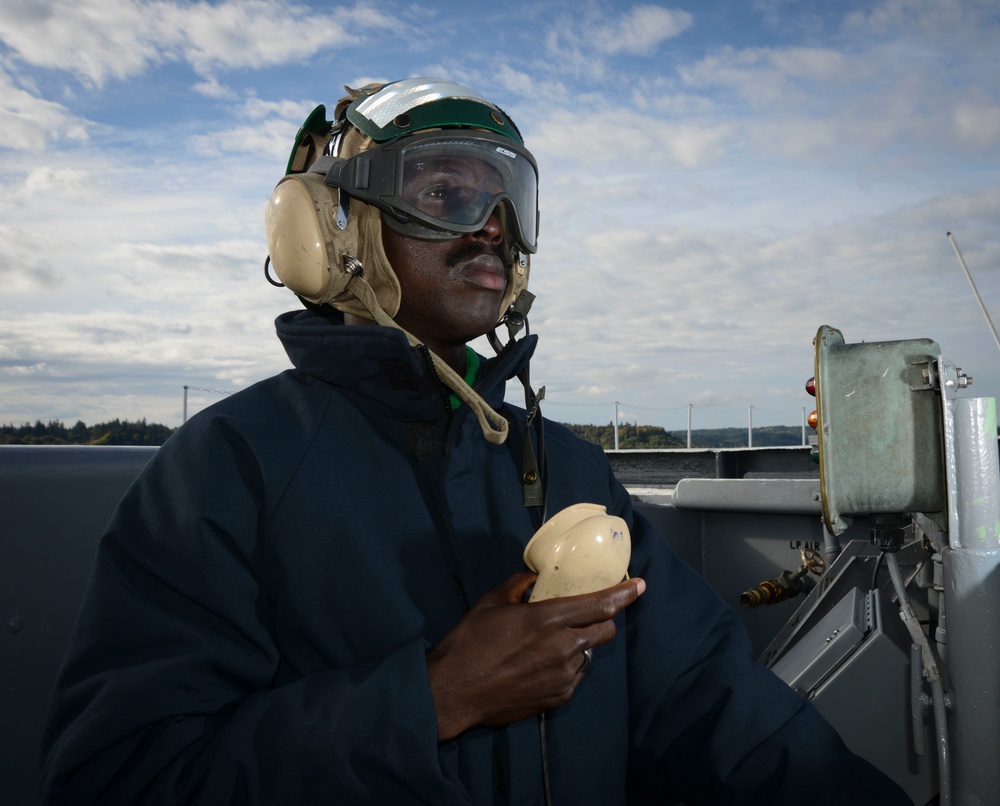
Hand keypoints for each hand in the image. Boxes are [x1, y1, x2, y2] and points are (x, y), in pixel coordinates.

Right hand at [426, 572, 644, 739]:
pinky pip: (575, 676)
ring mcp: (562, 676)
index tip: (639, 585)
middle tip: (589, 613)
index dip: (623, 594)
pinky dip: (566, 665)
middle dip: (605, 618)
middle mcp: (561, 648)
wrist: (454, 692)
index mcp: (546, 620)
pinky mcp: (557, 697)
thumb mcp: (490, 602)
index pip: (599, 605)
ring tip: (548, 644)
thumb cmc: (469, 643)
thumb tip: (535, 578)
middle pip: (605, 630)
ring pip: (588, 654)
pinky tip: (541, 664)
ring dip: (578, 644)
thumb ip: (518, 585)